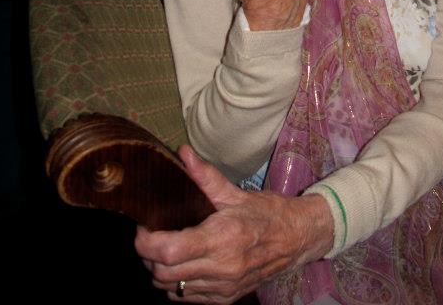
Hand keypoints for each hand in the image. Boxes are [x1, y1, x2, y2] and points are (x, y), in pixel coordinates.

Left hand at [136, 145, 332, 302]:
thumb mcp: (236, 193)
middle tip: (152, 234)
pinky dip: (176, 283)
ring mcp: (222, 287)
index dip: (145, 241)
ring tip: (165, 248)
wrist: (297, 239)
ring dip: (160, 271)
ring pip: (170, 289)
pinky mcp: (224, 298)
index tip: (144, 225)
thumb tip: (182, 153)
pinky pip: (186, 298)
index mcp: (221, 238)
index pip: (167, 251)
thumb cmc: (268, 213)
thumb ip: (205, 176)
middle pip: (162, 274)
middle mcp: (220, 268)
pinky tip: (183, 264)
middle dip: (148, 255)